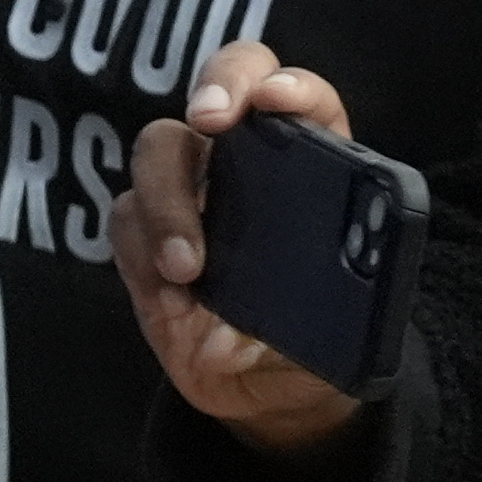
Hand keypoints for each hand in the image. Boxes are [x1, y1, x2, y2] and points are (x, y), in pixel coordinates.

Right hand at [121, 41, 371, 458]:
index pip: (304, 102)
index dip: (290, 85)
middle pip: (219, 96)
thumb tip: (343, 282)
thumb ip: (352, 306)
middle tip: (211, 123)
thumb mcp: (356, 331)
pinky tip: (172, 299)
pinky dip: (142, 254)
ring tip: (187, 269)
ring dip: (167, 200)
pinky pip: (125, 223)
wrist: (271, 396)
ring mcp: (190, 199)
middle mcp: (246, 168)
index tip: (276, 99)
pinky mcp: (146, 243)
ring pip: (158, 151)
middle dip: (215, 93)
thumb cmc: (323, 347)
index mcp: (312, 170)